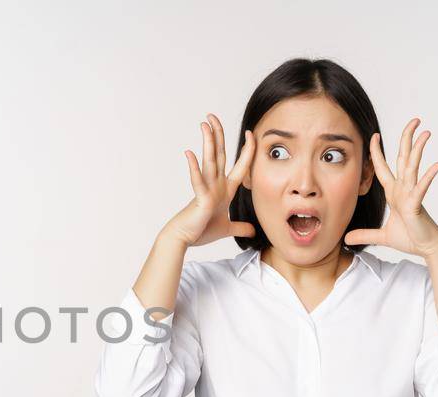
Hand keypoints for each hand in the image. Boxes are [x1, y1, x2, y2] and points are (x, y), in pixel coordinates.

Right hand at [165, 114, 256, 246]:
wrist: (184, 238)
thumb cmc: (201, 230)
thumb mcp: (228, 228)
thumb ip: (240, 227)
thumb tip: (253, 231)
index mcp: (224, 189)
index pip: (240, 166)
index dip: (247, 150)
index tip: (250, 134)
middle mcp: (215, 184)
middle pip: (219, 155)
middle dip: (218, 134)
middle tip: (212, 116)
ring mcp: (207, 189)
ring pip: (209, 161)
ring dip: (208, 142)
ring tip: (205, 125)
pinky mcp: (200, 198)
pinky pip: (197, 181)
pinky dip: (194, 168)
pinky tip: (190, 153)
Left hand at [344, 118, 437, 257]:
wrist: (426, 248)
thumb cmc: (409, 238)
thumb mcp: (381, 236)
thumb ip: (364, 234)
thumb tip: (346, 239)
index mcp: (394, 192)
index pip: (383, 167)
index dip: (377, 152)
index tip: (374, 135)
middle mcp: (403, 188)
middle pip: (403, 158)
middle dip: (407, 138)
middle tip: (415, 120)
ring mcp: (411, 194)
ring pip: (413, 167)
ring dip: (418, 150)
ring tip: (426, 133)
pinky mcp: (417, 204)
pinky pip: (422, 188)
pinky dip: (428, 177)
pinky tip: (437, 165)